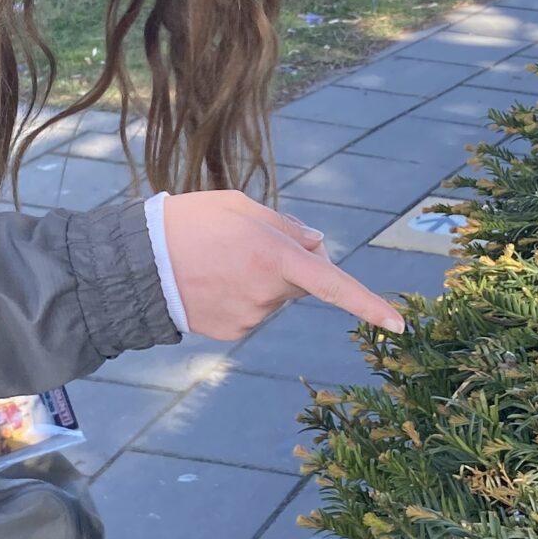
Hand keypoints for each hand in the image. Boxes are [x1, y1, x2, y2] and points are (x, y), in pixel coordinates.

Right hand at [160, 191, 405, 339]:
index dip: (369, 305)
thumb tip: (318, 248)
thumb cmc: (190, 223)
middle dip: (288, 265)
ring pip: (275, 298)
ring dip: (260, 280)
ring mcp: (250, 317)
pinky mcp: (233, 332)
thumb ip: (286, 227)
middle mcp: (267, 293)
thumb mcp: (241, 206)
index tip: (399, 325)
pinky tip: (211, 282)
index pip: (333, 285)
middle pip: (300, 281)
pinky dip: (240, 297)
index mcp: (274, 257)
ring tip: (218, 261)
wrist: (138, 264)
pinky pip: (253, 312)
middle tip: (244, 243)